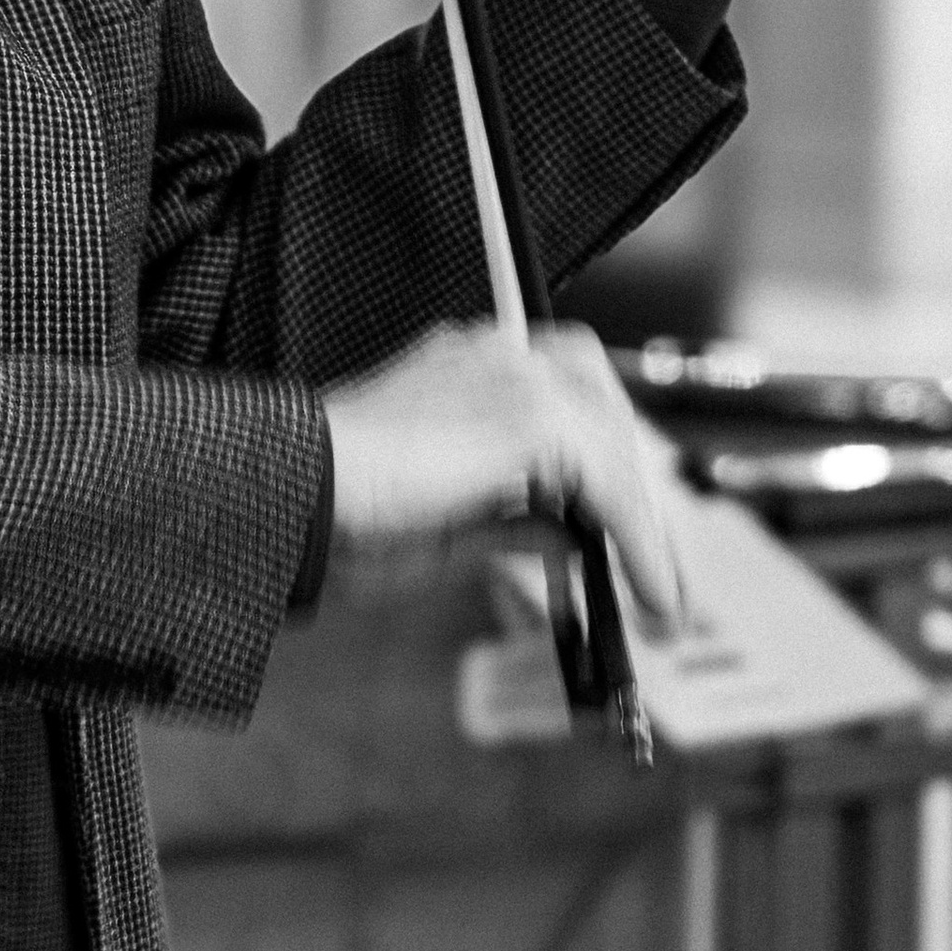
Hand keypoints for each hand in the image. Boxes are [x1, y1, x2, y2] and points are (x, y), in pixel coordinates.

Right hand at [322, 320, 680, 623]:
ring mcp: (516, 375)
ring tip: (659, 596)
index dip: (604, 463)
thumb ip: (517, 521)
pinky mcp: (532, 417)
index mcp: (466, 365)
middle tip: (655, 569)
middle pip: (605, 408)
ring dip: (644, 524)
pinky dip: (641, 543)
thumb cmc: (337, 514)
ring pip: (615, 445)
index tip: (626, 533)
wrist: (292, 496)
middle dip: (635, 489)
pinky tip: (647, 592)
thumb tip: (574, 538)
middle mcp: (497, 354)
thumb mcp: (449, 526)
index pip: (567, 396)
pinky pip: (613, 483)